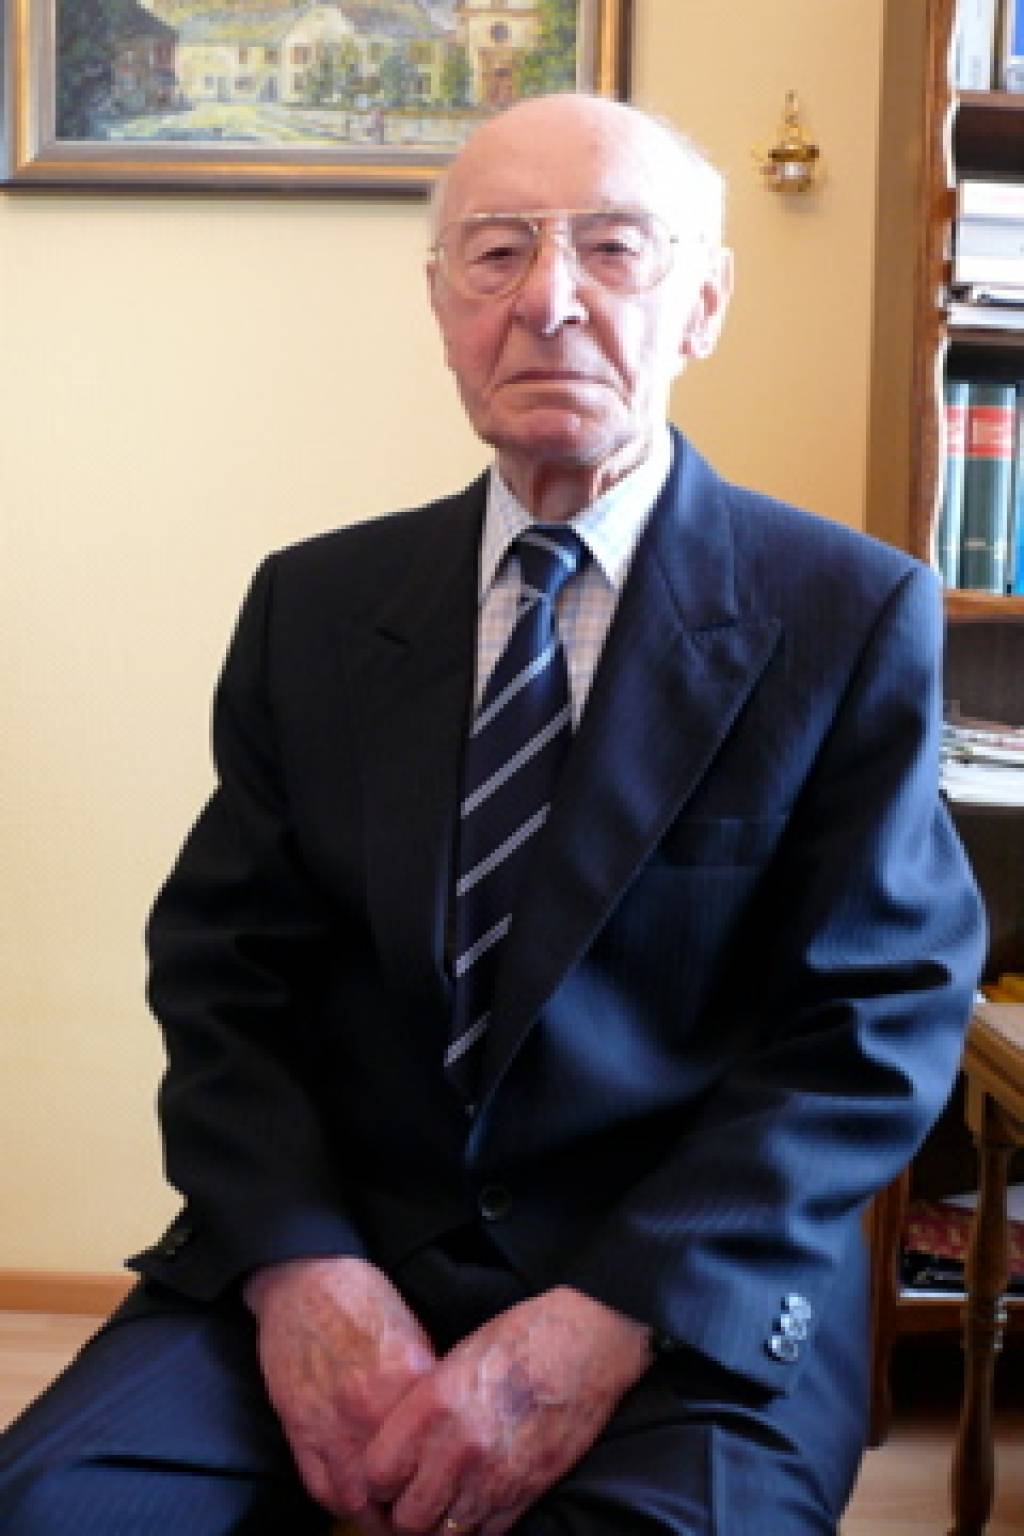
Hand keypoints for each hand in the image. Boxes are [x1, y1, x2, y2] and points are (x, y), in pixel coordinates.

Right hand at [244, 1255, 436, 1529]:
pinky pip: (319, 1487)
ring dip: (377, 1519)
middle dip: (415, 1510)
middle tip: (428, 1520)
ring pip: (357, 1499)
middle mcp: (370, 1410)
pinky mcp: (298, 1429)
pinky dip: (340, 1504)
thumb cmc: (361, 1297)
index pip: (437, 1451)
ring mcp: (330, 1424)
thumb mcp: (413, 1330)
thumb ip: (428, 1381)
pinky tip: (356, 1504)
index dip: (447, 1480)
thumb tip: (448, 1422)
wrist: (304, 1279)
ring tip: (393, 1522)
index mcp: (407, 1380)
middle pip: (399, 1487)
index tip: (456, 1493)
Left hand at [364, 1286, 651, 1535]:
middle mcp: (460, 1445)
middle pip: (408, 1519)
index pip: (377, 1474)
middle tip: (411, 1501)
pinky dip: (477, 1529)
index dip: (377, 1481)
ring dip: (440, 1526)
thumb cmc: (519, 1339)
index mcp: (434, 1404)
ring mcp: (496, 1474)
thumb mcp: (456, 1358)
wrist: (586, 1343)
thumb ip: (423, 1408)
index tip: (385, 1478)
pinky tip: (476, 1508)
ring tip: (443, 1508)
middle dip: (405, 1514)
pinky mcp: (528, 1491)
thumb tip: (400, 1447)